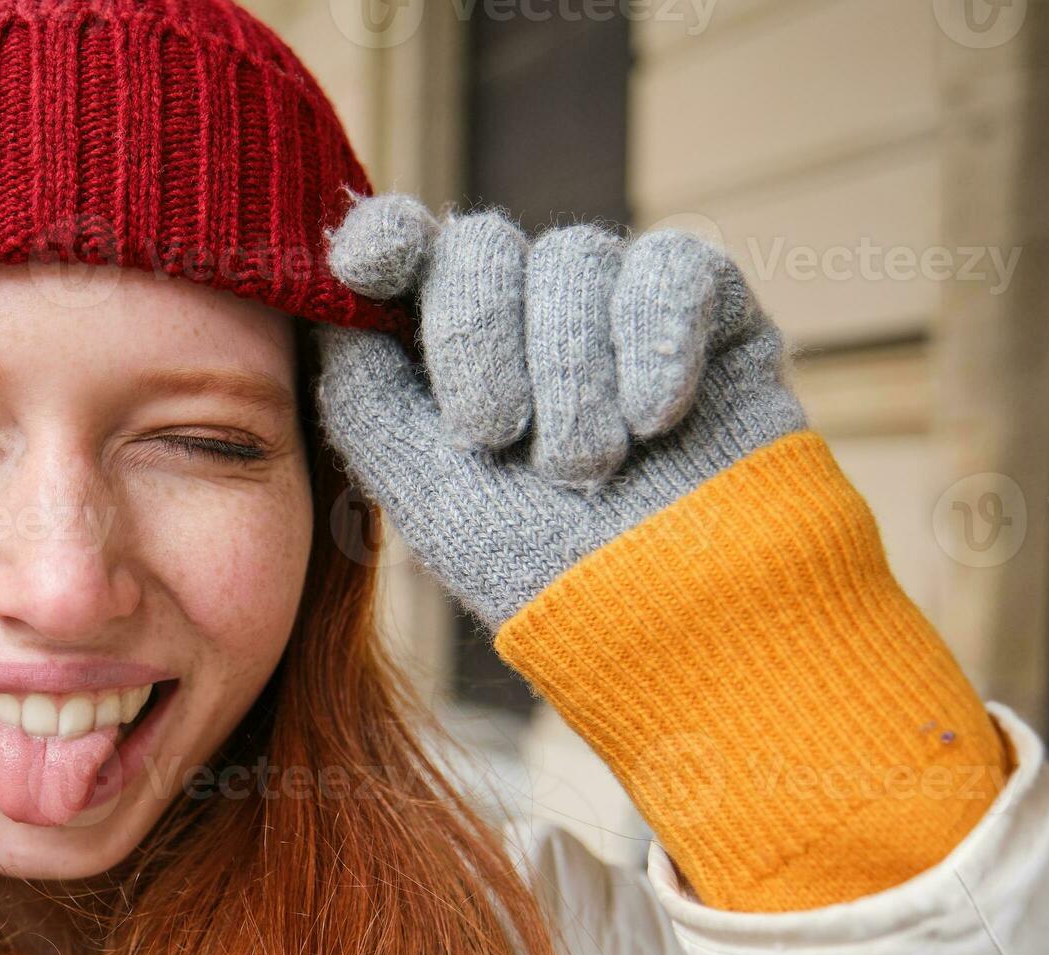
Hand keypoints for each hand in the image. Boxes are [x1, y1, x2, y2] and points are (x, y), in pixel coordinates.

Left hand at [316, 196, 804, 623]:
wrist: (676, 625)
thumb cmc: (540, 574)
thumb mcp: (423, 489)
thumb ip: (364, 392)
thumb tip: (332, 299)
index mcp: (450, 352)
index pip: (407, 249)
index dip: (383, 235)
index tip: (367, 263)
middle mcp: (532, 316)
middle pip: (482, 243)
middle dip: (475, 334)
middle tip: (493, 434)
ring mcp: (621, 309)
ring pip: (574, 254)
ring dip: (569, 370)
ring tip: (586, 467)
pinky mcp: (716, 314)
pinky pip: (674, 265)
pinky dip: (655, 336)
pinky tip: (655, 417)